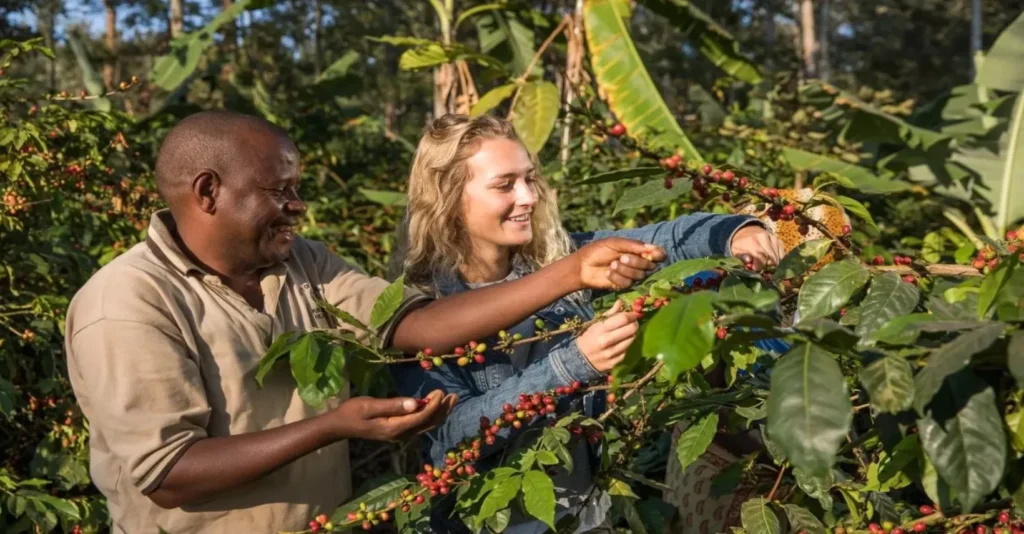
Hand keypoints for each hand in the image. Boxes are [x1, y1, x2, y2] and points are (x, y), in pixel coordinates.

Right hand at [329, 390, 457, 441]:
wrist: (341, 426)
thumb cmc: (353, 412)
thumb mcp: (370, 406)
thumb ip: (393, 405)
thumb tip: (415, 403)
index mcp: (395, 428)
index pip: (422, 417)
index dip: (434, 405)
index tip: (440, 391)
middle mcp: (401, 434)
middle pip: (429, 423)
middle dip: (443, 410)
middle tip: (454, 395)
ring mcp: (400, 434)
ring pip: (426, 425)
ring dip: (439, 412)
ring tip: (450, 399)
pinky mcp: (399, 431)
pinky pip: (420, 424)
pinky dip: (431, 414)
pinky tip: (435, 405)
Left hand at [574, 237, 666, 289]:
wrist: (582, 265)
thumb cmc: (597, 250)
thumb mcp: (615, 243)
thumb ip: (633, 245)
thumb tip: (652, 248)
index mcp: (638, 250)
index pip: (658, 254)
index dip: (659, 255)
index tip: (653, 254)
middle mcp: (638, 263)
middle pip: (650, 266)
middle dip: (637, 262)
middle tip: (621, 257)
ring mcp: (632, 275)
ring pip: (639, 275)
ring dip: (625, 270)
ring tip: (612, 264)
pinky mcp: (623, 285)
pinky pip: (628, 283)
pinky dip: (617, 277)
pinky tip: (608, 273)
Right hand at [575, 301, 639, 372]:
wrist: (578, 358)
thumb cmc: (588, 337)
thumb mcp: (595, 323)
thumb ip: (609, 313)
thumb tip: (621, 302)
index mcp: (601, 329)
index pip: (624, 319)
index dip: (631, 315)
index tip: (633, 314)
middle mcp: (607, 341)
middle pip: (631, 329)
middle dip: (634, 324)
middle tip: (632, 323)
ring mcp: (611, 353)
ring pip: (631, 340)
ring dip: (631, 335)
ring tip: (626, 333)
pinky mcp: (614, 363)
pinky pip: (627, 351)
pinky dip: (626, 345)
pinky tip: (621, 344)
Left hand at [730, 224, 783, 270]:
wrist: (746, 231)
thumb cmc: (740, 245)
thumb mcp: (735, 251)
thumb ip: (741, 257)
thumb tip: (749, 261)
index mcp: (751, 240)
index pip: (760, 257)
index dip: (759, 266)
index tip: (756, 269)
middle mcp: (763, 237)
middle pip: (771, 258)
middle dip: (767, 267)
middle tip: (762, 270)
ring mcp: (773, 238)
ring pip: (777, 257)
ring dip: (772, 265)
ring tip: (765, 266)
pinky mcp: (778, 240)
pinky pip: (782, 254)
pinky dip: (777, 260)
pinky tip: (771, 262)